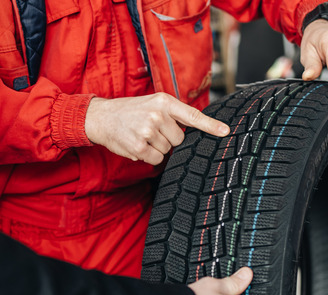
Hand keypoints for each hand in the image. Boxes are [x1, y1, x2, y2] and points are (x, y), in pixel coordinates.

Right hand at [84, 93, 230, 164]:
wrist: (102, 117)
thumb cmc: (131, 111)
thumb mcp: (153, 103)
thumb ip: (173, 113)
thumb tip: (193, 129)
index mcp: (164, 101)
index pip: (192, 115)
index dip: (210, 125)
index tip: (225, 131)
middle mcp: (157, 115)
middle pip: (179, 138)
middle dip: (168, 138)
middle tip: (151, 130)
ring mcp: (148, 131)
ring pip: (167, 150)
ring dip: (156, 147)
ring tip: (141, 135)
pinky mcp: (139, 147)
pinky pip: (156, 159)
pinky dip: (148, 156)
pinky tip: (137, 145)